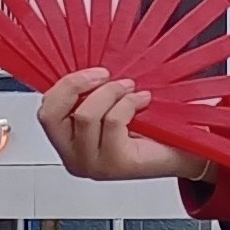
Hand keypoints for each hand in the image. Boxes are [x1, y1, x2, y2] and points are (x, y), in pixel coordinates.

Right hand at [36, 70, 209, 185]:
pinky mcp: (114, 165)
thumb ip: (91, 92)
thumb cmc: (150, 128)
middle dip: (76, 85)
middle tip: (104, 74)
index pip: (46, 112)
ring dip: (110, 93)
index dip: (64, 85)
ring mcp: (92, 164)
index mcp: (67, 141)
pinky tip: (142, 101)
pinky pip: (112, 122)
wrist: (183, 152)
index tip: (92, 71)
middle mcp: (74, 156)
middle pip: (51, 116)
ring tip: (130, 89)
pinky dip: (128, 104)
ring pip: (85, 116)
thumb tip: (85, 64)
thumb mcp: (112, 105)